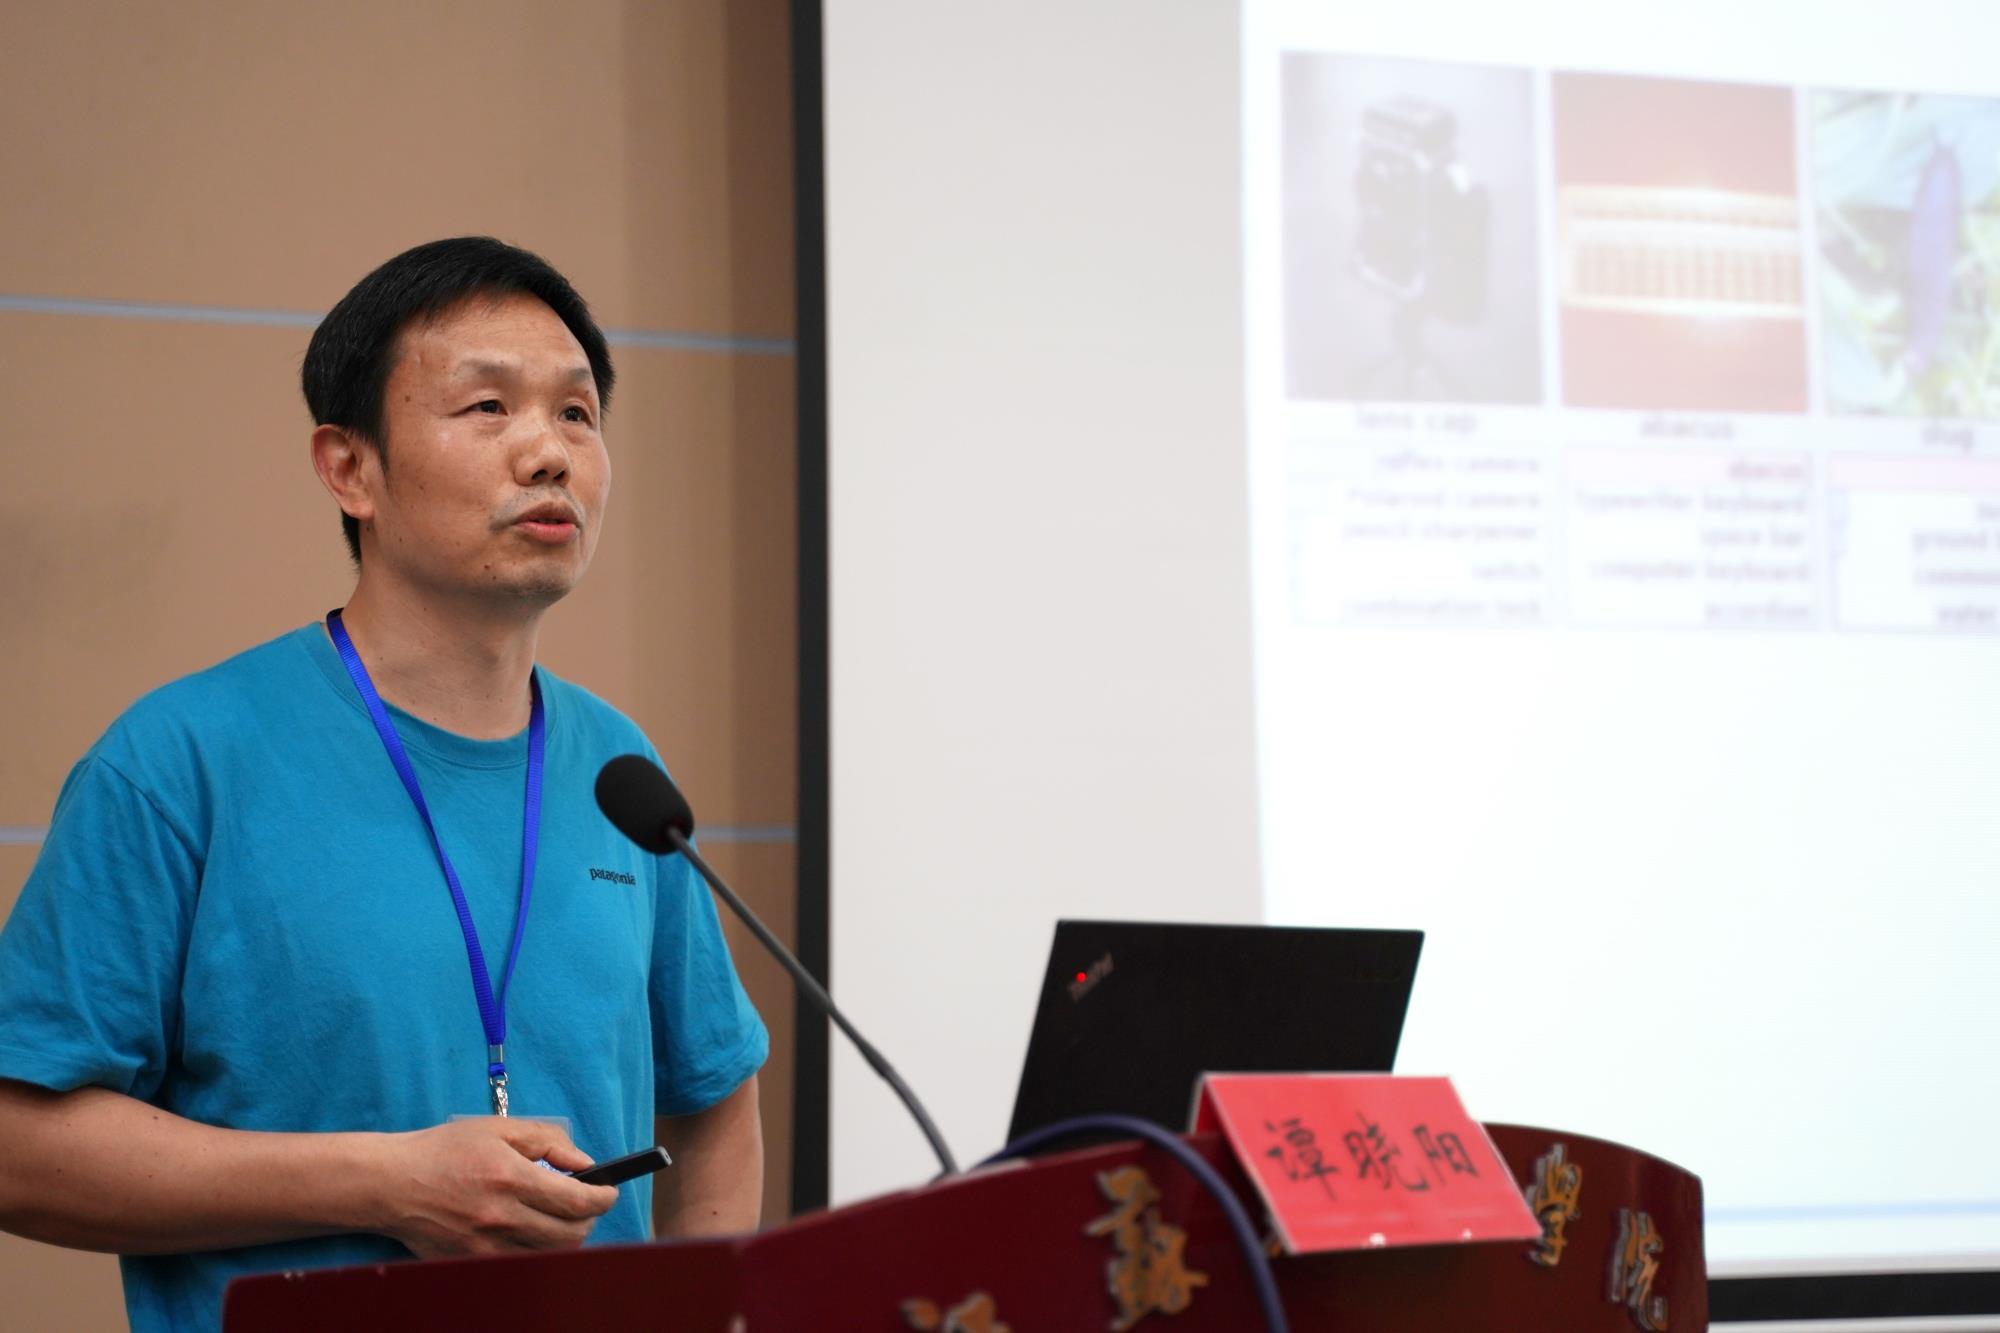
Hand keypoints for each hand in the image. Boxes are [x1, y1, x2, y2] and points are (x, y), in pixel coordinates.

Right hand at [371, 1117, 618, 1258]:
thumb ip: (547, 1141)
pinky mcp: (472, 1263)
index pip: (577, 1202)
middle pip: (571, 1235)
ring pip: (550, 1255)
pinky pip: (521, 1265)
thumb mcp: (499, 1129)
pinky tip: (532, 1232)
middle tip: (586, 1204)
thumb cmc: (445, 1150)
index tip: (610, 1192)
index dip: (603, 1199)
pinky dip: (537, 1251)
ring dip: (566, 1237)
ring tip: (560, 1218)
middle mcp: (502, 1217)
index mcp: (511, 1179)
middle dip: (589, 1219)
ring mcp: (486, 1247)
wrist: (391, 1184)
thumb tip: (583, 1163)